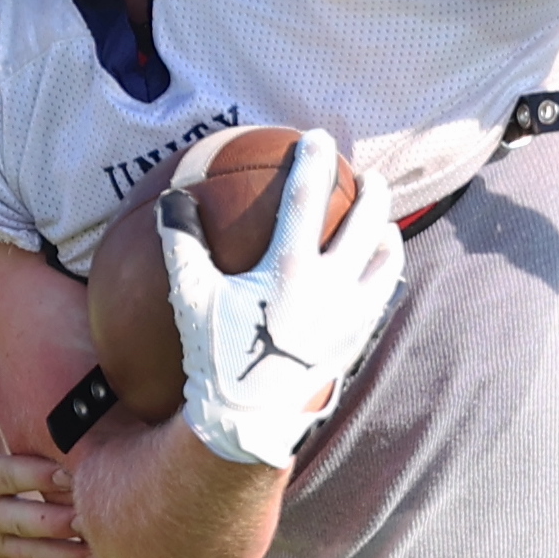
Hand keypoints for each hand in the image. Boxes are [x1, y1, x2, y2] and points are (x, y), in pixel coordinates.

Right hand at [160, 131, 405, 470]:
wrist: (249, 420)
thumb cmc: (216, 357)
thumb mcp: (191, 300)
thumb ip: (182, 246)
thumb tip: (171, 201)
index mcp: (290, 267)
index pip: (306, 198)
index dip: (312, 161)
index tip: (317, 138)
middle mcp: (330, 285)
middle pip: (364, 223)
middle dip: (370, 193)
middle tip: (368, 176)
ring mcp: (349, 314)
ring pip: (385, 261)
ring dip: (387, 234)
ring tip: (384, 224)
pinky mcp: (355, 339)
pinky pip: (381, 299)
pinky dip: (384, 278)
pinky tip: (378, 277)